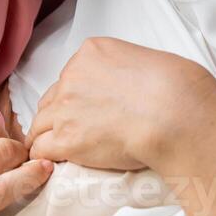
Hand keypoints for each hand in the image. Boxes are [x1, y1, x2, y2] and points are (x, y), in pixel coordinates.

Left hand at [26, 37, 215, 171]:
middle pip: (52, 99)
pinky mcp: (66, 139)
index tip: (85, 109)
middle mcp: (72, 76)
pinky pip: (40, 148)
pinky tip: (51, 163)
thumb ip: (124, 70)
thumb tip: (129, 86)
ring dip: (47, 136)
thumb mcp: (146, 61)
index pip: (69, 76)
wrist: (174, 113)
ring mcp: (66, 107)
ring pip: (40, 123)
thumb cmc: (175, 89)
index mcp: (91, 52)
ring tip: (55, 150)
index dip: (75, 96)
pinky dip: (44, 156)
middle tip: (71, 130)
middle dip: (59, 115)